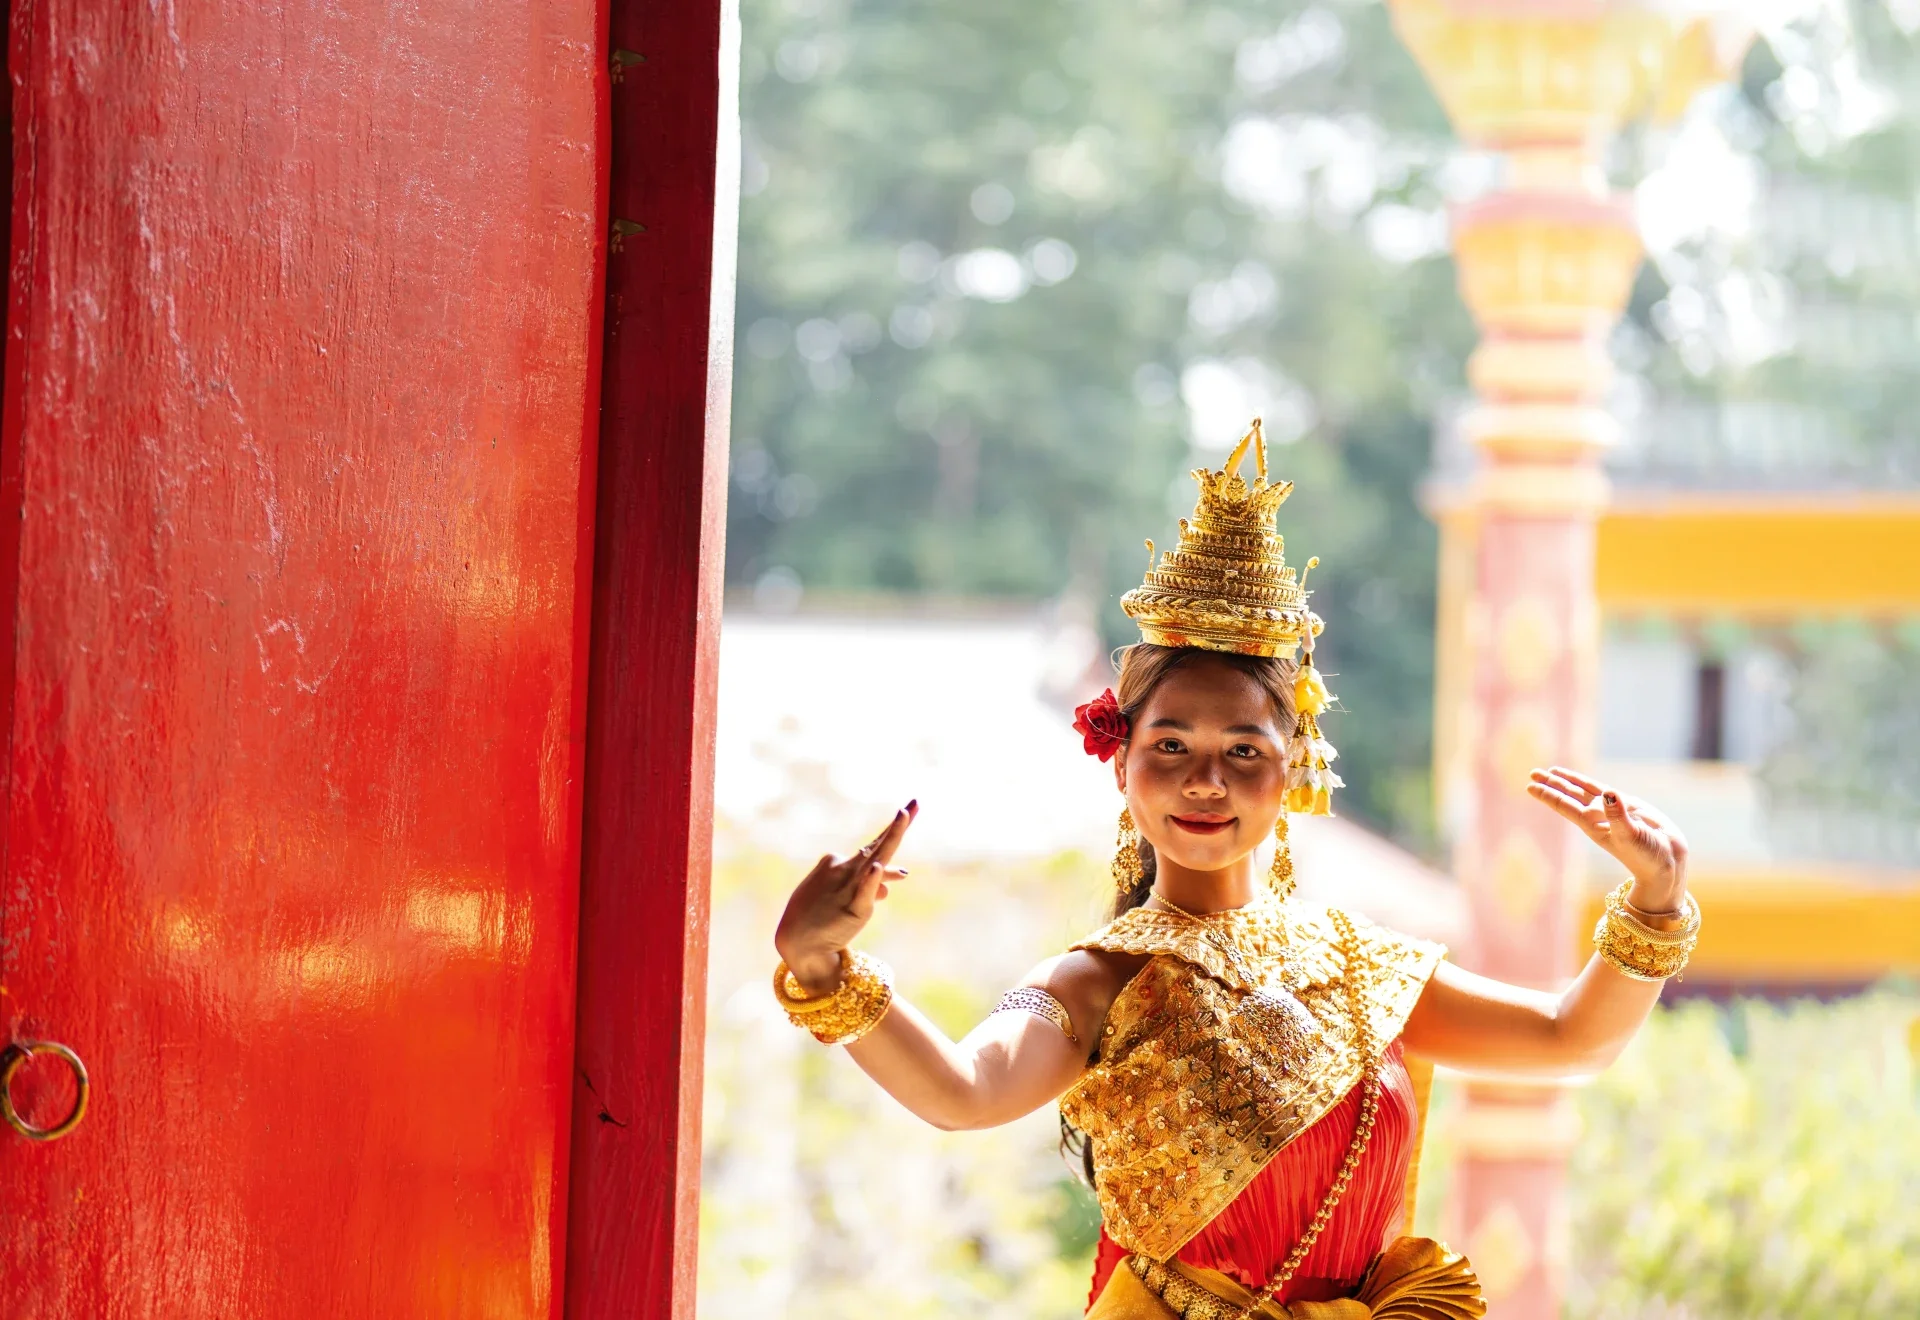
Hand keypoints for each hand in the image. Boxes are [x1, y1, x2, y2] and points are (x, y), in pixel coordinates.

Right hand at [774, 801, 917, 992]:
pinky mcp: (855, 908)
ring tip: (903, 815)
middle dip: (898, 824)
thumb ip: (869, 886)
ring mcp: (849, 886)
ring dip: (890, 838)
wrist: (799, 942)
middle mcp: (845, 869)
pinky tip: (876, 867)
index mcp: (840, 862)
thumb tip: (891, 885)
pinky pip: (865, 891)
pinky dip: (871, 879)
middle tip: (915, 803)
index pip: (874, 845)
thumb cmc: (818, 916)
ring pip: (876, 860)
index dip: (894, 828)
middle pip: (878, 845)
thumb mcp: (845, 896)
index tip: (909, 809)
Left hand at [1527, 767, 1689, 912]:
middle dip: (1551, 785)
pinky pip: (1603, 791)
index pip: (1565, 805)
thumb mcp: (1631, 835)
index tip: (1529, 786)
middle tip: (1532, 773)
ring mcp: (1611, 811)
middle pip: (1569, 795)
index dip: (1548, 795)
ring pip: (1584, 791)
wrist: (1668, 861)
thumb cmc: (1647, 855)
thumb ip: (1619, 815)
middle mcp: (1598, 817)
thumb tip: (1608, 793)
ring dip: (1567, 781)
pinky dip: (1589, 784)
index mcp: (1594, 825)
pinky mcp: (1627, 806)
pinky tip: (1580, 781)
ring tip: (1550, 772)